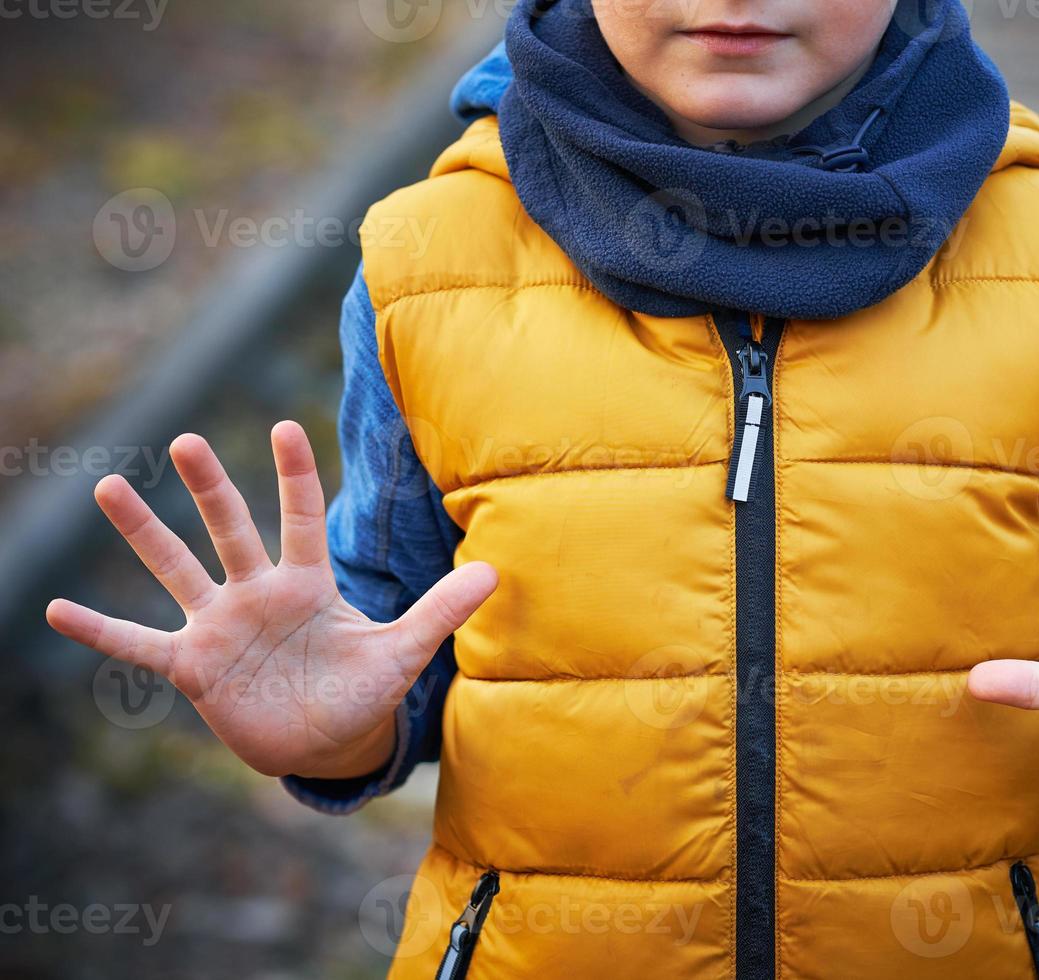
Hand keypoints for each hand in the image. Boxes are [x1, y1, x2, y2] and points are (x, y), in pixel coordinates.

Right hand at [45, 422, 496, 778]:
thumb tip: (495, 572)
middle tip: (183, 439)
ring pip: (178, 569)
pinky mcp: (196, 667)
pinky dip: (101, 632)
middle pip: (231, 529)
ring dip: (143, 533)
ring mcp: (222, 626)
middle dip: (210, 488)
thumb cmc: (363, 691)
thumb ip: (441, 611)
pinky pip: (139, 645)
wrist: (326, 741)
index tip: (283, 426)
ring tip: (106, 487)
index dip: (294, 476)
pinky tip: (53, 610)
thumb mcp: (402, 652)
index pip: (301, 517)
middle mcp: (259, 593)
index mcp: (308, 582)